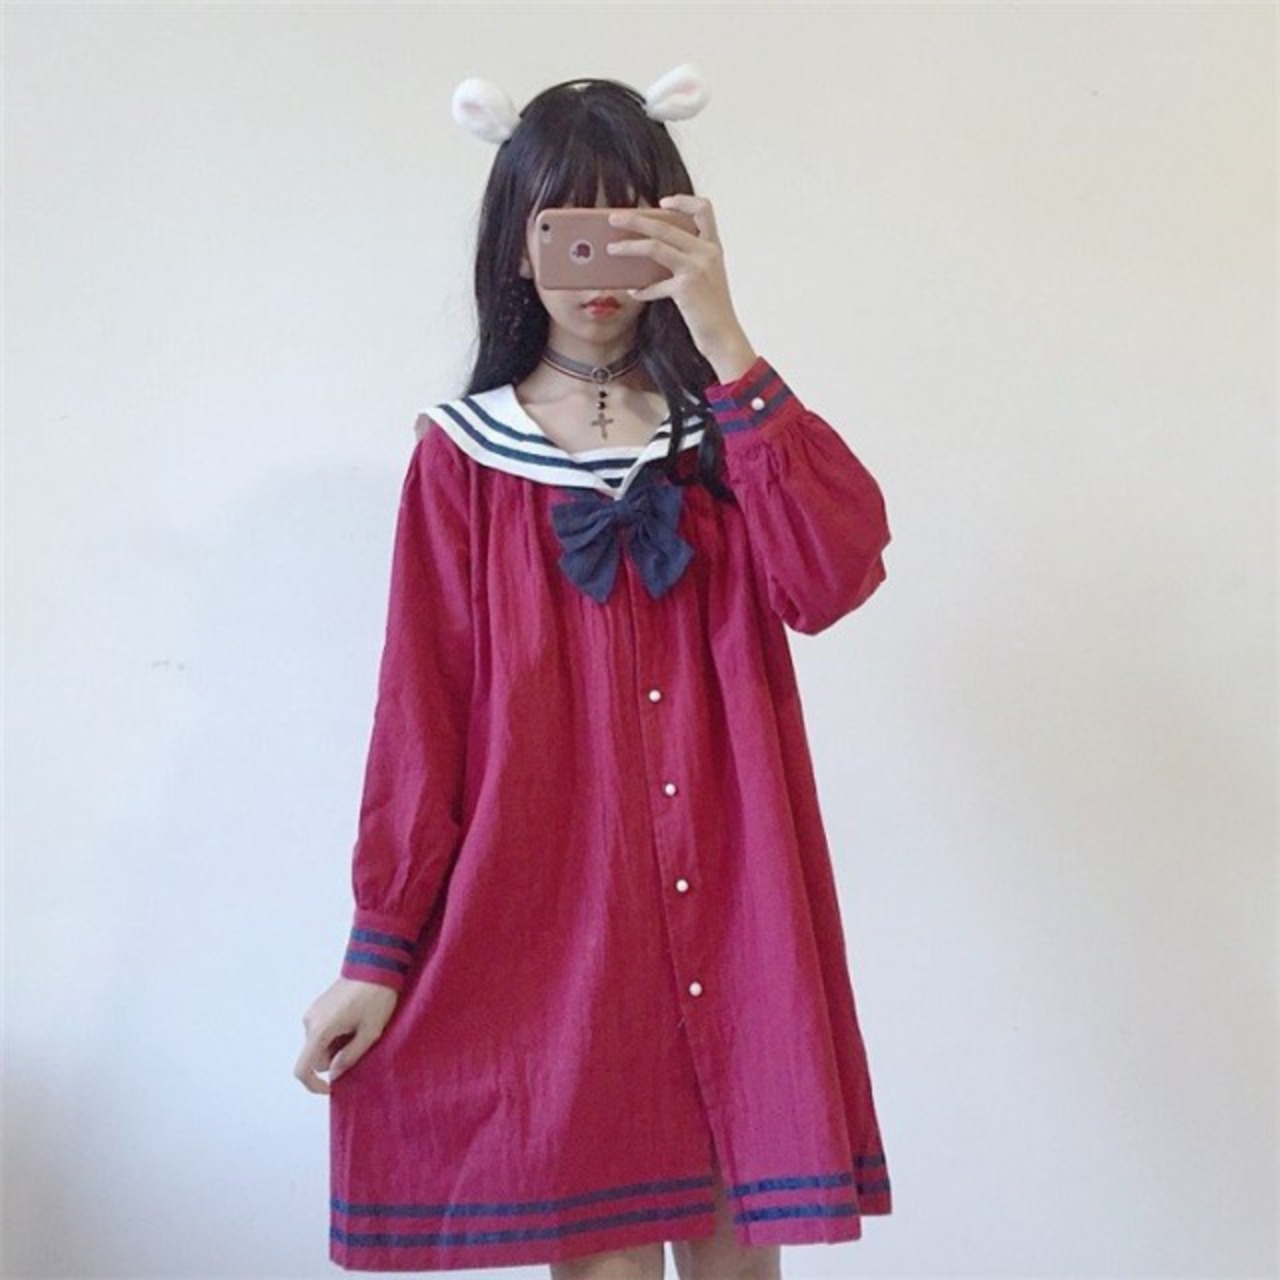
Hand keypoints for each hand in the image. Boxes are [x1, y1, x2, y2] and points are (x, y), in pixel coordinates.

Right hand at [294, 976, 398, 1093]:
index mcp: (320, 1030)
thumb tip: (334, 1073)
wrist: (376, 964)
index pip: (303, 1068)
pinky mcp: (319, 1006)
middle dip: (336, 1057)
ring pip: (320, 1044)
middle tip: (361, 1042)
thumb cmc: (376, 996)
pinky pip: (323, 1030)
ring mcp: (313, 1012)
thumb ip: (350, 1057)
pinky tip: (354, 1020)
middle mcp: (310, 1021)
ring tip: (360, 1027)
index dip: (314, 1085)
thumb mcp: (370, 1032)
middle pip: (317, 1057)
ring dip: (337, 1044)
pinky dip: (336, 1033)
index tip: (332, 1088)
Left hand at [606, 194, 755, 375]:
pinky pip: (653, 284)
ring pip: (654, 246)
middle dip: (635, 219)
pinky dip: (641, 289)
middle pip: (665, 224)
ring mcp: (697, 268)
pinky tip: (633, 292)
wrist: (725, 338)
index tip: (662, 202)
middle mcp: (707, 253)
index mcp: (714, 247)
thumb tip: (648, 254)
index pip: (704, 210)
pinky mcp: (685, 287)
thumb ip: (685, 262)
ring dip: (628, 246)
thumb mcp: (704, 280)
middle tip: (614, 218)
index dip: (683, 201)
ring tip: (611, 249)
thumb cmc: (711, 312)